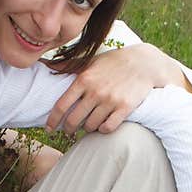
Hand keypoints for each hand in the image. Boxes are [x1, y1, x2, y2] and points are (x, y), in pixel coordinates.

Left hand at [46, 44, 184, 134]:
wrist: (144, 63)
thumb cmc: (114, 62)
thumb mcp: (91, 61)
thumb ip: (69, 66)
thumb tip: (46, 65)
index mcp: (84, 79)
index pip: (61, 105)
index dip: (52, 120)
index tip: (49, 128)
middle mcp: (95, 91)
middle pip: (74, 120)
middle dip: (68, 129)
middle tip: (69, 131)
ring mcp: (110, 101)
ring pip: (90, 126)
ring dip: (87, 129)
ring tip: (88, 125)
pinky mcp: (124, 108)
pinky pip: (107, 128)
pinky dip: (102, 129)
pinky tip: (102, 125)